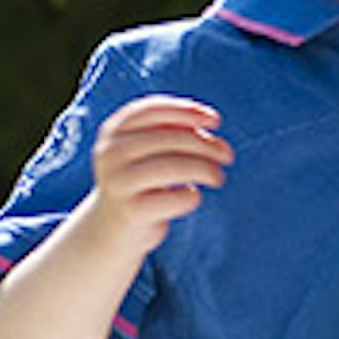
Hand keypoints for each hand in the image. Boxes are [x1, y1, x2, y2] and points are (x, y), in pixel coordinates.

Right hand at [90, 95, 229, 241]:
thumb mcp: (148, 152)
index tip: (215, 121)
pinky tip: (194, 197)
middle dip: (205, 145)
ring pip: (174, 166)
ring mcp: (118, 182)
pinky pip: (175, 198)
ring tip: (218, 177)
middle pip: (169, 138)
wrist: (113, 229)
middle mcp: (111, 153)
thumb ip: (174, 134)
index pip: (154, 110)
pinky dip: (192, 196)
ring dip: (205, 169)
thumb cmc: (141, 183)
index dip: (187, 111)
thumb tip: (211, 130)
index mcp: (114, 131)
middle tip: (227, 155)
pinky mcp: (132, 211)